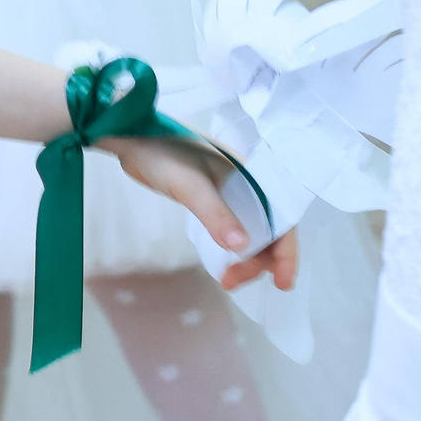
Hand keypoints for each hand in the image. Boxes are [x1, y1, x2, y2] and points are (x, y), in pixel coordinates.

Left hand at [99, 132, 300, 291]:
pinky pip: (232, 226)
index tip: (281, 283)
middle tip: (233, 282)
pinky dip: (234, 246)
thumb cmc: (165, 155)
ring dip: (247, 257)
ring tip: (228, 280)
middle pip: (269, 231)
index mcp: (254, 179)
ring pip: (251, 231)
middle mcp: (248, 187)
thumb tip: (242, 247)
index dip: (286, 252)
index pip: (283, 220)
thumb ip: (216, 214)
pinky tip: (224, 261)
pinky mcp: (211, 197)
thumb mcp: (192, 186)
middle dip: (259, 261)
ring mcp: (230, 192)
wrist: (133, 138)